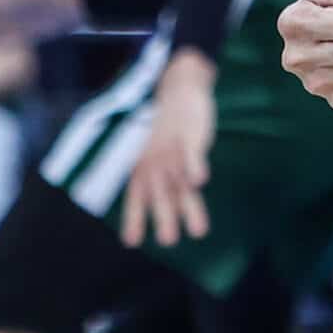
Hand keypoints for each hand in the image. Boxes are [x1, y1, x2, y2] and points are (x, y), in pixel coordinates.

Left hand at [120, 50, 215, 247]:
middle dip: (164, 217)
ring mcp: (173, 150)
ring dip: (187, 205)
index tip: (131, 242)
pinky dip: (195, 164)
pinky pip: (193, 152)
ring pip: (180, 181)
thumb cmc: (167, 133)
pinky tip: (201, 180)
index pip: (136, 196)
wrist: (179, 90)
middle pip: (161, 194)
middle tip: (169, 242)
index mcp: (143, 168)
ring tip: (199, 231)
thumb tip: (163, 216)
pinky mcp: (191, 136)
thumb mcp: (155, 157)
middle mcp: (156, 162)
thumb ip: (160, 186)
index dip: (133, 218)